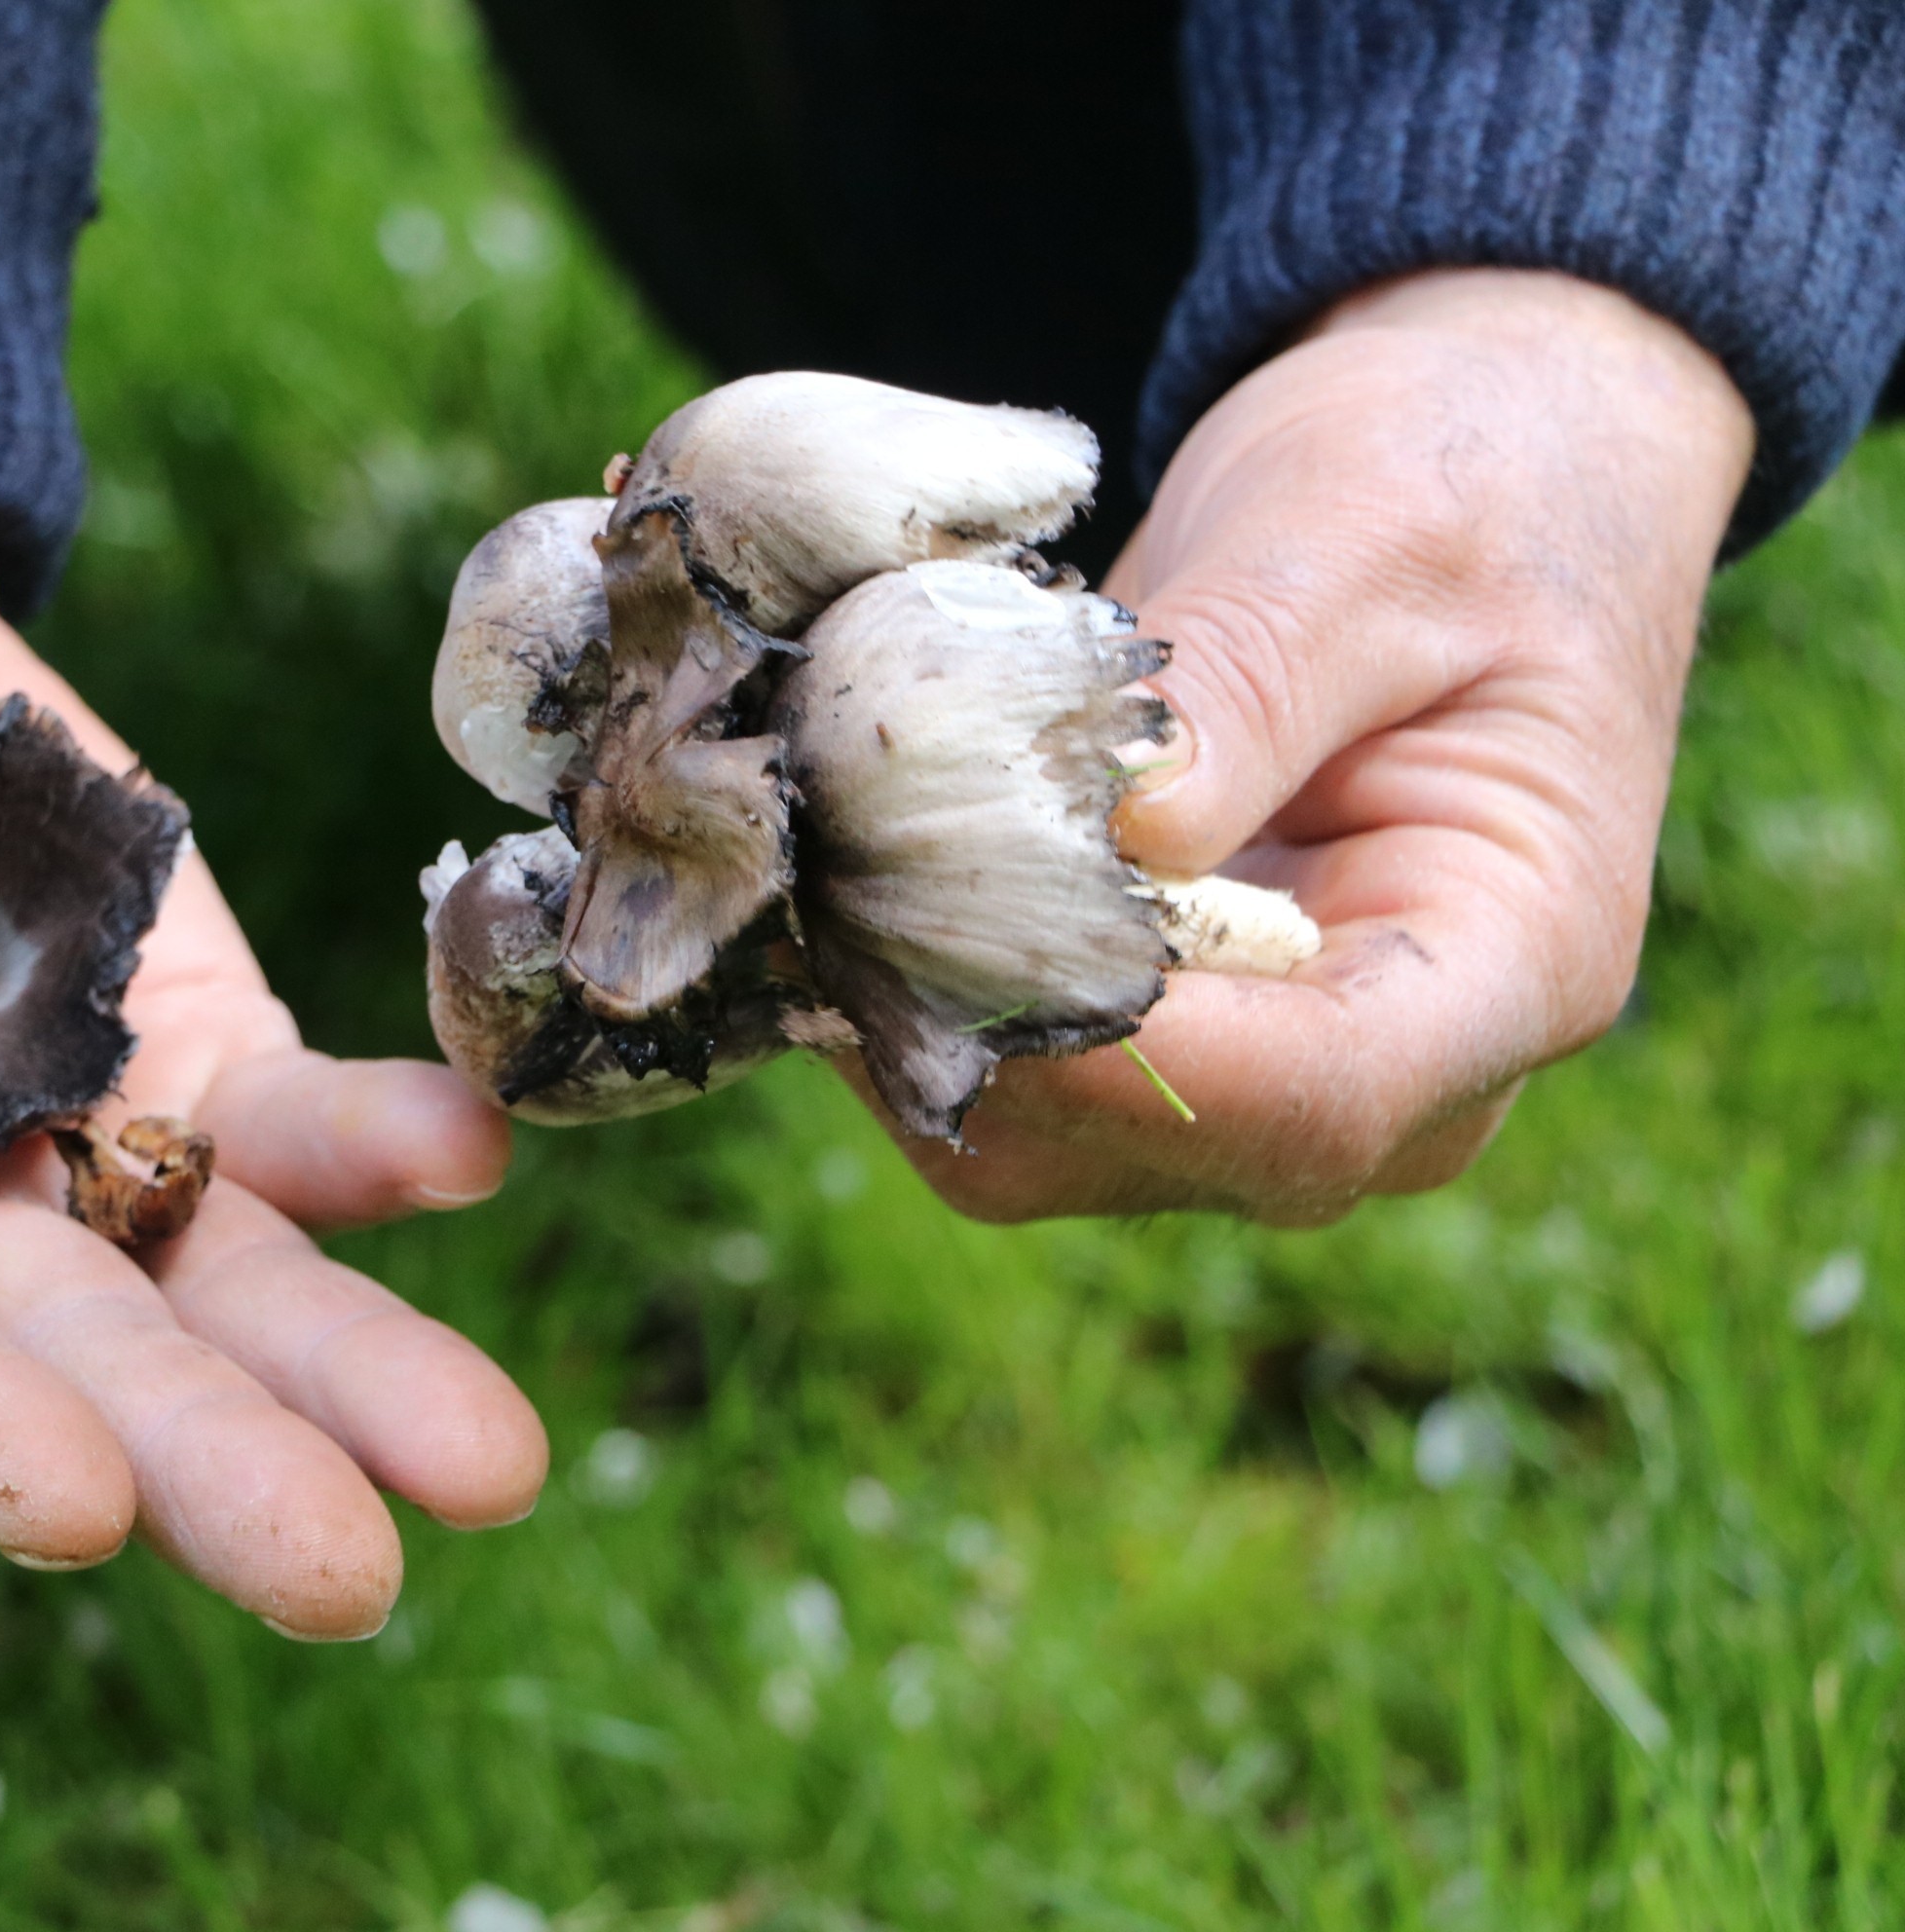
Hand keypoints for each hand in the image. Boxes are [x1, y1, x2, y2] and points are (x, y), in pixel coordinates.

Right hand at [0, 451, 544, 1636]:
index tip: (65, 1511)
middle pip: (48, 1355)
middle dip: (193, 1460)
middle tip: (349, 1574)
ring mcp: (44, 1137)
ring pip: (204, 1279)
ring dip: (341, 1366)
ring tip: (491, 1469)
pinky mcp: (164, 1033)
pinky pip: (279, 1114)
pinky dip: (375, 1140)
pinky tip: (476, 1151)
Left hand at [881, 268, 1754, 1223]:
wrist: (1455, 472)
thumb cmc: (1449, 492)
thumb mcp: (1365, 542)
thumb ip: (1250, 686)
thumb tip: (1123, 834)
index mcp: (1514, 963)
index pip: (1316, 1100)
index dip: (1125, 1060)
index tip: (964, 935)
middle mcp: (1395, 1072)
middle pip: (1150, 1145)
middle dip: (977, 1021)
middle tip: (831, 859)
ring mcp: (1262, 1069)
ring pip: (1036, 1133)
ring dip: (910, 1006)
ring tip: (823, 839)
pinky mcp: (1149, 1035)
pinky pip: (996, 1065)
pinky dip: (901, 979)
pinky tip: (842, 852)